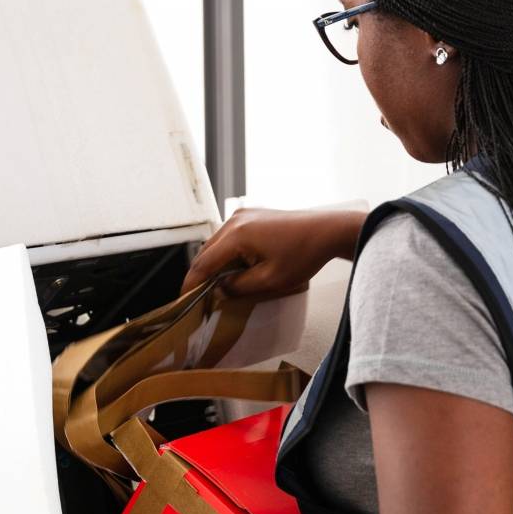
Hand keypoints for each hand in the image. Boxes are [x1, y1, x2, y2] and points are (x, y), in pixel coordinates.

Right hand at [182, 208, 366, 298]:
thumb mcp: (270, 280)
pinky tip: (233, 267)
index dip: (192, 283)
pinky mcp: (253, 214)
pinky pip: (230, 235)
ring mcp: (244, 214)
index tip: (184, 299)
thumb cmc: (304, 254)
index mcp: (236, 235)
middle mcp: (235, 220)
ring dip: (215, 262)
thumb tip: (220, 289)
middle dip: (201, 273)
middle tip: (198, 295)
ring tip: (216, 284)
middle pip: (207, 250)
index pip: (204, 262)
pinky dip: (226, 252)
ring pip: (217, 242)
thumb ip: (239, 287)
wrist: (328, 231)